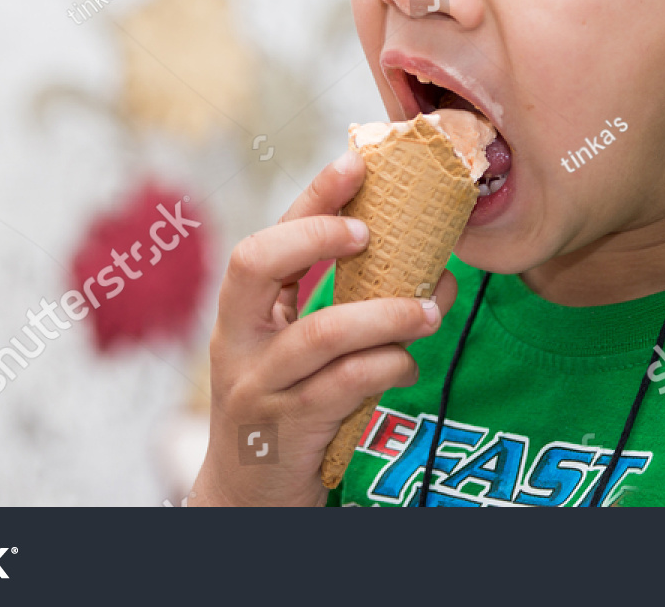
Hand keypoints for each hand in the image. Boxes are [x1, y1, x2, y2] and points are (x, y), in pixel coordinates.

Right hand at [188, 149, 457, 505]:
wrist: (248, 500)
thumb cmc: (286, 408)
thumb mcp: (292, 351)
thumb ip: (332, 305)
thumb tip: (418, 256)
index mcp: (241, 313)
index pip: (265, 238)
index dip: (309, 198)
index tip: (355, 163)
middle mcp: (236, 342)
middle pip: (254, 264)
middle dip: (316, 236)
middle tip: (372, 234)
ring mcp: (258, 387)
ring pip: (318, 333)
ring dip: (383, 314)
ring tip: (428, 309)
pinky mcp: (286, 430)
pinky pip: (342, 386)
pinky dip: (386, 367)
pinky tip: (408, 364)